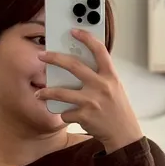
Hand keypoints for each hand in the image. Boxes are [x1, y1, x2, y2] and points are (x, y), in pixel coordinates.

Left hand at [36, 30, 142, 152]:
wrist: (124, 134)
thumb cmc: (118, 110)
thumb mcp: (115, 88)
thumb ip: (100, 76)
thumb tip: (78, 66)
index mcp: (110, 76)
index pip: (99, 51)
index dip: (86, 38)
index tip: (74, 31)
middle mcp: (101, 86)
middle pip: (74, 66)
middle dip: (54, 58)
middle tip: (42, 56)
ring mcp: (92, 101)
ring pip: (62, 92)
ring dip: (47, 93)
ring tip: (39, 93)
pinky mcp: (84, 116)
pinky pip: (66, 112)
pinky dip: (65, 114)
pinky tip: (68, 115)